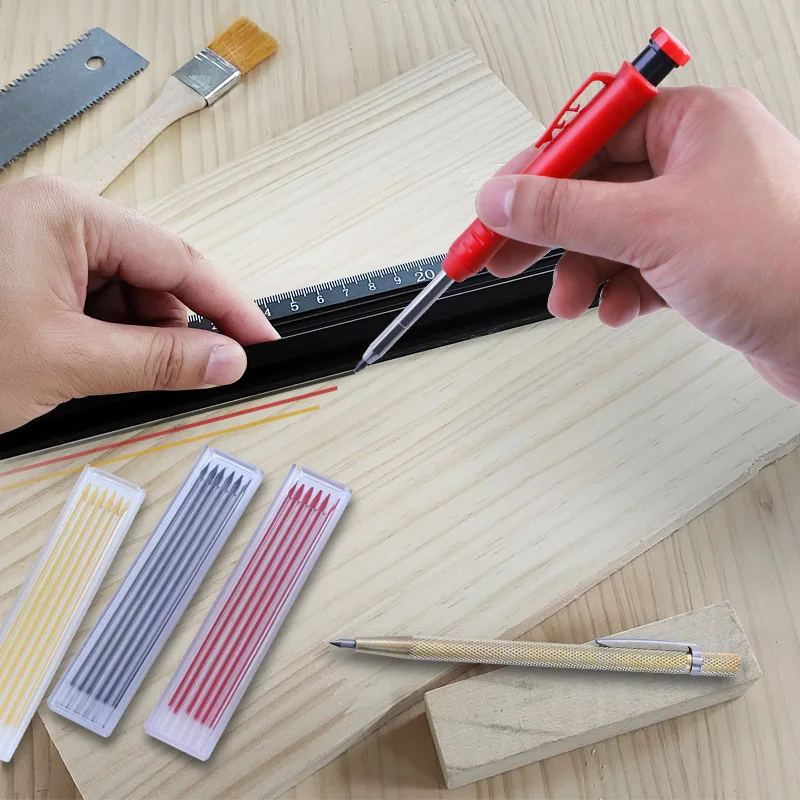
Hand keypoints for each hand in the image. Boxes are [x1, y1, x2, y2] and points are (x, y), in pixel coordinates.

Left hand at [0, 177, 276, 433]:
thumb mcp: (68, 362)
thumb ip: (161, 361)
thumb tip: (224, 360)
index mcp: (65, 214)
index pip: (177, 259)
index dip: (227, 306)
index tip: (258, 338)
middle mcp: (57, 218)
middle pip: (154, 276)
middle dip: (170, 330)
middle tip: (185, 374)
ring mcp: (43, 244)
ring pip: (128, 295)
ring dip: (135, 339)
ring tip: (101, 372)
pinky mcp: (33, 272)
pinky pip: (98, 303)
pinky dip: (108, 339)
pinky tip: (90, 363)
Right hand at [475, 86, 799, 400]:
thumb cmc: (785, 263)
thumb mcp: (651, 228)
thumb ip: (565, 212)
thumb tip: (504, 198)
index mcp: (694, 125)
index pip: (588, 135)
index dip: (532, 175)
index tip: (492, 208)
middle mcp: (697, 164)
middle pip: (593, 190)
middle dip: (550, 234)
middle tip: (500, 257)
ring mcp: (701, 215)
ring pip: (612, 236)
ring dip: (583, 272)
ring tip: (571, 300)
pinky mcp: (704, 262)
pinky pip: (639, 268)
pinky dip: (619, 291)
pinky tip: (619, 309)